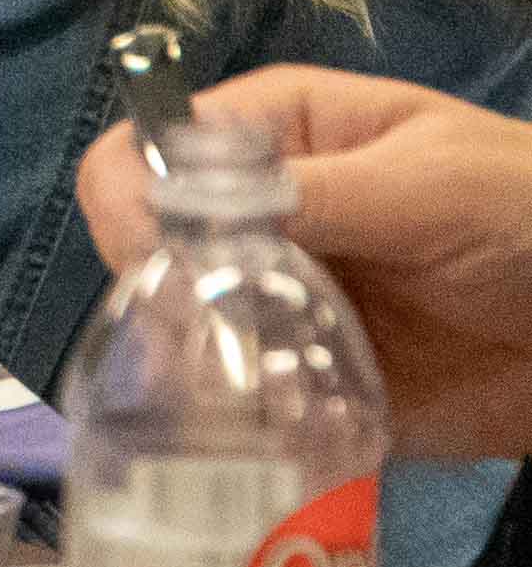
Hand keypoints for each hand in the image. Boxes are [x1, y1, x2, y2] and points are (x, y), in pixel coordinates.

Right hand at [77, 66, 531, 457]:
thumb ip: (311, 191)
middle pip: (146, 255)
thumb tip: (176, 203)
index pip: (143, 153)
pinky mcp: (307, 383)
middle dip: (172, 306)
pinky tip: (301, 431)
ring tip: (276, 398)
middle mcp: (255, 217)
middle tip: (233, 348)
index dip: (132, 207)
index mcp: (273, 135)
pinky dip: (256, 430)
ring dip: (212, 376)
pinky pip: (246, 411)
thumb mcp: (434, 185)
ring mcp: (279, 305)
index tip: (164, 267)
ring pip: (184, 340)